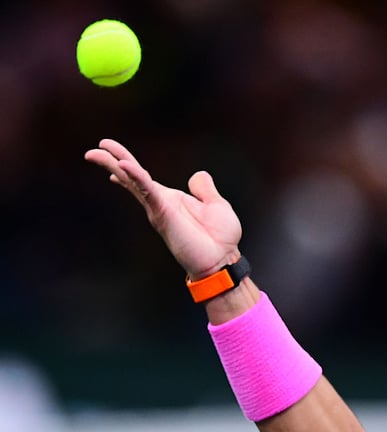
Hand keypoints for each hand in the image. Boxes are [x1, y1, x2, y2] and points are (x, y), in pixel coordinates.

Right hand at [85, 138, 242, 279]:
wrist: (222, 259)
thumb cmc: (220, 239)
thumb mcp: (217, 205)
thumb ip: (205, 189)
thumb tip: (199, 175)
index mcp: (171, 200)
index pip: (145, 181)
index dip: (130, 169)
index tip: (116, 160)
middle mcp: (160, 204)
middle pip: (132, 178)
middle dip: (113, 162)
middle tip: (94, 149)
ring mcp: (159, 209)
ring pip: (133, 181)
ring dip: (115, 165)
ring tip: (95, 153)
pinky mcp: (163, 214)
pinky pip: (147, 191)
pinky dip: (136, 177)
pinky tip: (124, 166)